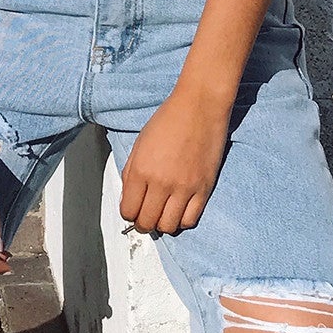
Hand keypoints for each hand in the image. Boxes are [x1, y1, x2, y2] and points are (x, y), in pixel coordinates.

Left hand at [119, 88, 231, 234]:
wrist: (200, 106)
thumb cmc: (169, 119)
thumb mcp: (139, 144)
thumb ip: (131, 173)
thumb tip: (129, 198)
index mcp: (140, 171)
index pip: (128, 210)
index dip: (128, 213)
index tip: (132, 210)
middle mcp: (161, 183)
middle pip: (146, 222)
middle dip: (143, 223)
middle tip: (145, 216)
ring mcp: (184, 188)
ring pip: (168, 226)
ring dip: (162, 224)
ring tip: (162, 213)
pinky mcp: (204, 188)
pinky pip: (190, 220)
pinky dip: (181, 220)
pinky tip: (179, 210)